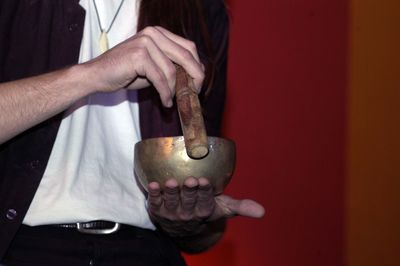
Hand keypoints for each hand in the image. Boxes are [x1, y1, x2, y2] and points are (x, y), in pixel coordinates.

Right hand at [83, 26, 203, 106]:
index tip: (197, 84)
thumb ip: (171, 66)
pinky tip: (165, 102)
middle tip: (193, 94)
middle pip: (186, 55)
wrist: (97, 76)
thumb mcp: (153, 67)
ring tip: (170, 100)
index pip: (188, 47)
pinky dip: (165, 94)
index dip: (197, 67)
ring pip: (172, 71)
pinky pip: (161, 79)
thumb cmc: (125, 73)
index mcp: (159, 33)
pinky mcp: (139, 55)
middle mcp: (153, 33)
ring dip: (174, 90)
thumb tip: (195, 76)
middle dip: (194, 78)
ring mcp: (146, 42)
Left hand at [147, 177, 264, 236]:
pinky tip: (152, 185)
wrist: (182, 228)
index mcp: (205, 210)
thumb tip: (263, 212)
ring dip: (171, 192)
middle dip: (190, 191)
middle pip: (189, 200)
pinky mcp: (157, 210)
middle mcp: (188, 213)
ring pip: (171, 202)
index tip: (204, 181)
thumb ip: (241, 207)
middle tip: (191, 180)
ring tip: (171, 182)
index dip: (205, 191)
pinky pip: (154, 203)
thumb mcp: (223, 208)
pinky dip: (153, 195)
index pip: (205, 200)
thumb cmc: (205, 210)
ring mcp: (171, 213)